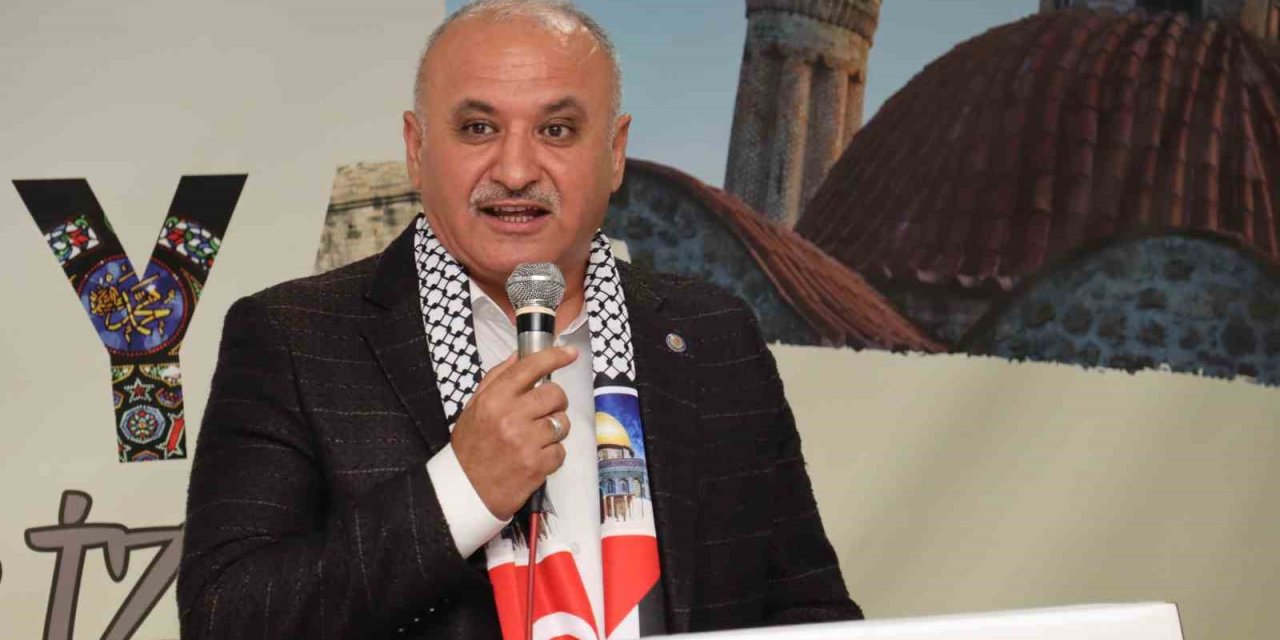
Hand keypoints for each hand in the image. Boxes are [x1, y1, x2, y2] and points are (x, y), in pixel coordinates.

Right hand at [451, 346, 577, 519]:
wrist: (466, 490)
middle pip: (555, 394)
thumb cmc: (471, 446)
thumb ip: (497, 378)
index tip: (569, 353)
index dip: (554, 357)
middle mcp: (510, 417)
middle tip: (545, 411)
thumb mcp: (475, 407)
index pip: (530, 368)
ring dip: (555, 430)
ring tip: (536, 438)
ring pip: (562, 423)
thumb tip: (519, 355)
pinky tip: (535, 457)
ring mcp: (525, 442)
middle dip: (556, 401)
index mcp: (494, 399)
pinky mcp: (537, 465)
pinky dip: (552, 454)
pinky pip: (561, 450)